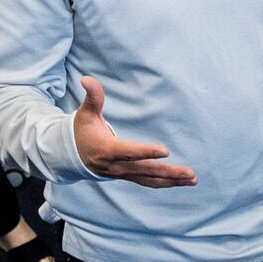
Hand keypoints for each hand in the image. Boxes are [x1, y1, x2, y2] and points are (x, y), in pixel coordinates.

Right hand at [72, 76, 195, 187]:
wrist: (70, 158)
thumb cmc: (81, 132)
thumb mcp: (85, 114)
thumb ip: (92, 97)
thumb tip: (87, 79)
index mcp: (108, 150)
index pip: (129, 152)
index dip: (146, 152)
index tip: (166, 151)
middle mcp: (117, 166)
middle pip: (146, 171)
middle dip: (169, 172)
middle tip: (190, 172)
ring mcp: (123, 174)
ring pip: (150, 180)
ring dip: (172, 180)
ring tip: (192, 179)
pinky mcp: (128, 176)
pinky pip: (149, 182)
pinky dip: (166, 183)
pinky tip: (182, 181)